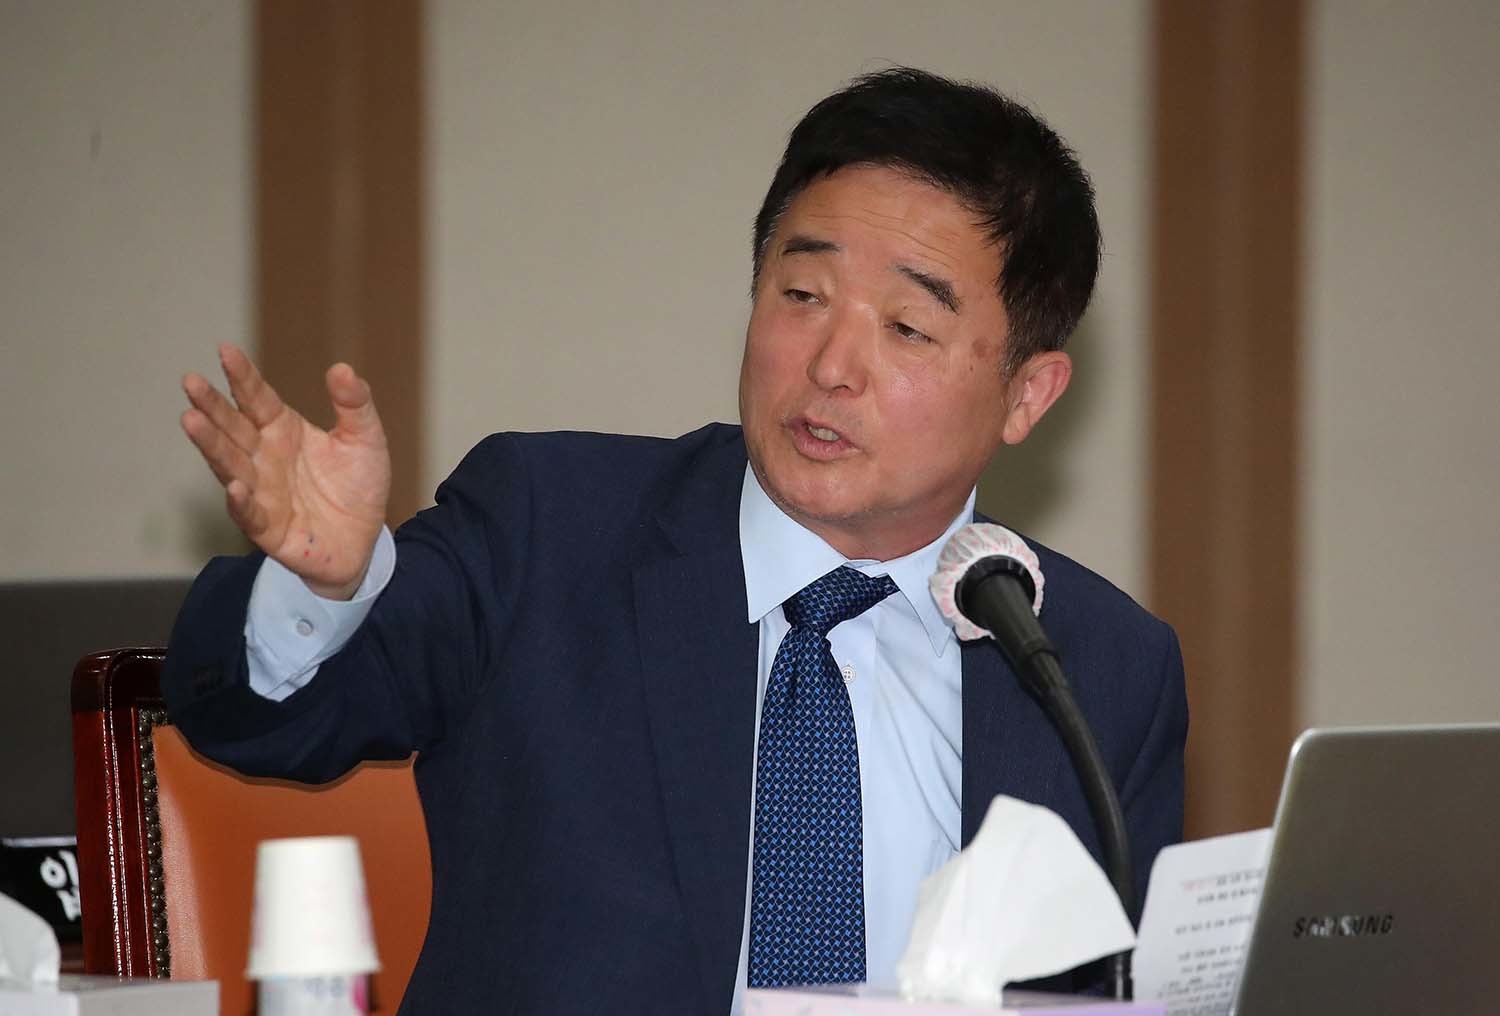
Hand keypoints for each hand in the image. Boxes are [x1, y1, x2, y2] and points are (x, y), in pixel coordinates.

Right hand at [180, 344, 390, 599]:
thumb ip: (354, 405)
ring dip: (211, 445)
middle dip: (211, 406)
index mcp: (282, 430)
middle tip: (190, 381)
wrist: (364, 541)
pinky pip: (249, 514)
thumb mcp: (365, 439)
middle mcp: (263, 457)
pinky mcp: (267, 528)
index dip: (242, 376)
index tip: (226, 349)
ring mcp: (261, 492)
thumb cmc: (358, 486)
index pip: (257, 398)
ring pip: (230, 465)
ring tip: (191, 420)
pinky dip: (240, 501)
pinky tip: (234, 485)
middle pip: (233, 427)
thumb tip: (341, 368)